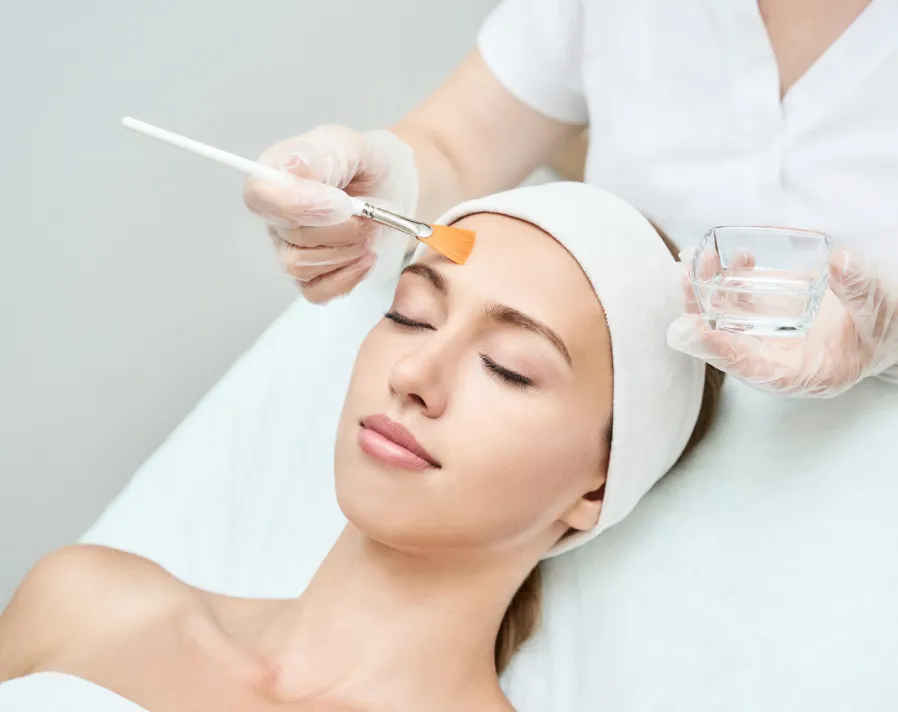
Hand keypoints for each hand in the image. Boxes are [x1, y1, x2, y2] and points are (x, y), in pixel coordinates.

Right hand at [244, 125, 417, 303]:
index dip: (298, 206)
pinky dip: (347, 277)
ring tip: (371, 230)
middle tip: (372, 213)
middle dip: (342, 229)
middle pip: (291, 237)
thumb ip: (321, 155)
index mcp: (275, 175)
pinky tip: (366, 257)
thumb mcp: (350, 146)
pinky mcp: (310, 276)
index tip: (344, 204)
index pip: (259, 197)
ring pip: (302, 267)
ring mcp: (289, 248)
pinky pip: (316, 292)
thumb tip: (292, 169)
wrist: (394, 191)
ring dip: (348, 251)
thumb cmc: (367, 166)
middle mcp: (275, 216)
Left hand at [667, 249, 897, 396]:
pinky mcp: (767, 312)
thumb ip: (859, 290)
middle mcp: (776, 358)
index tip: (688, 332)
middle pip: (726, 343)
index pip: (751, 369)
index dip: (717, 351)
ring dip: (705, 292)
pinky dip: (726, 279)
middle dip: (699, 316)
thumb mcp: (879, 311)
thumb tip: (839, 261)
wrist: (888, 319)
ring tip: (692, 261)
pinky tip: (728, 257)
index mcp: (804, 374)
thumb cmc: (884, 325)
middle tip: (683, 283)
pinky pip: (737, 300)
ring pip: (725, 319)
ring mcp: (768, 335)